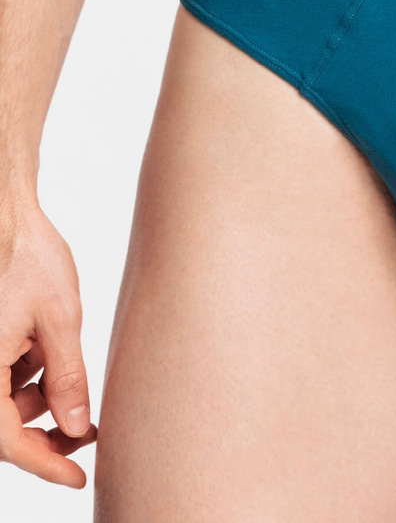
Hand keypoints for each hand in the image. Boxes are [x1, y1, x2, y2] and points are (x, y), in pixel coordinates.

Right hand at [0, 198, 97, 487]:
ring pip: (2, 403)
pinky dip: (26, 374)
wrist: (7, 216)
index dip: (44, 464)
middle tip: (88, 432)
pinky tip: (45, 349)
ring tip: (65, 369)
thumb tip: (77, 427)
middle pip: (2, 427)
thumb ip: (68, 377)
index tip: (77, 478)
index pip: (7, 442)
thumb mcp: (59, 320)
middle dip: (44, 432)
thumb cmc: (28, 258)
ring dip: (36, 399)